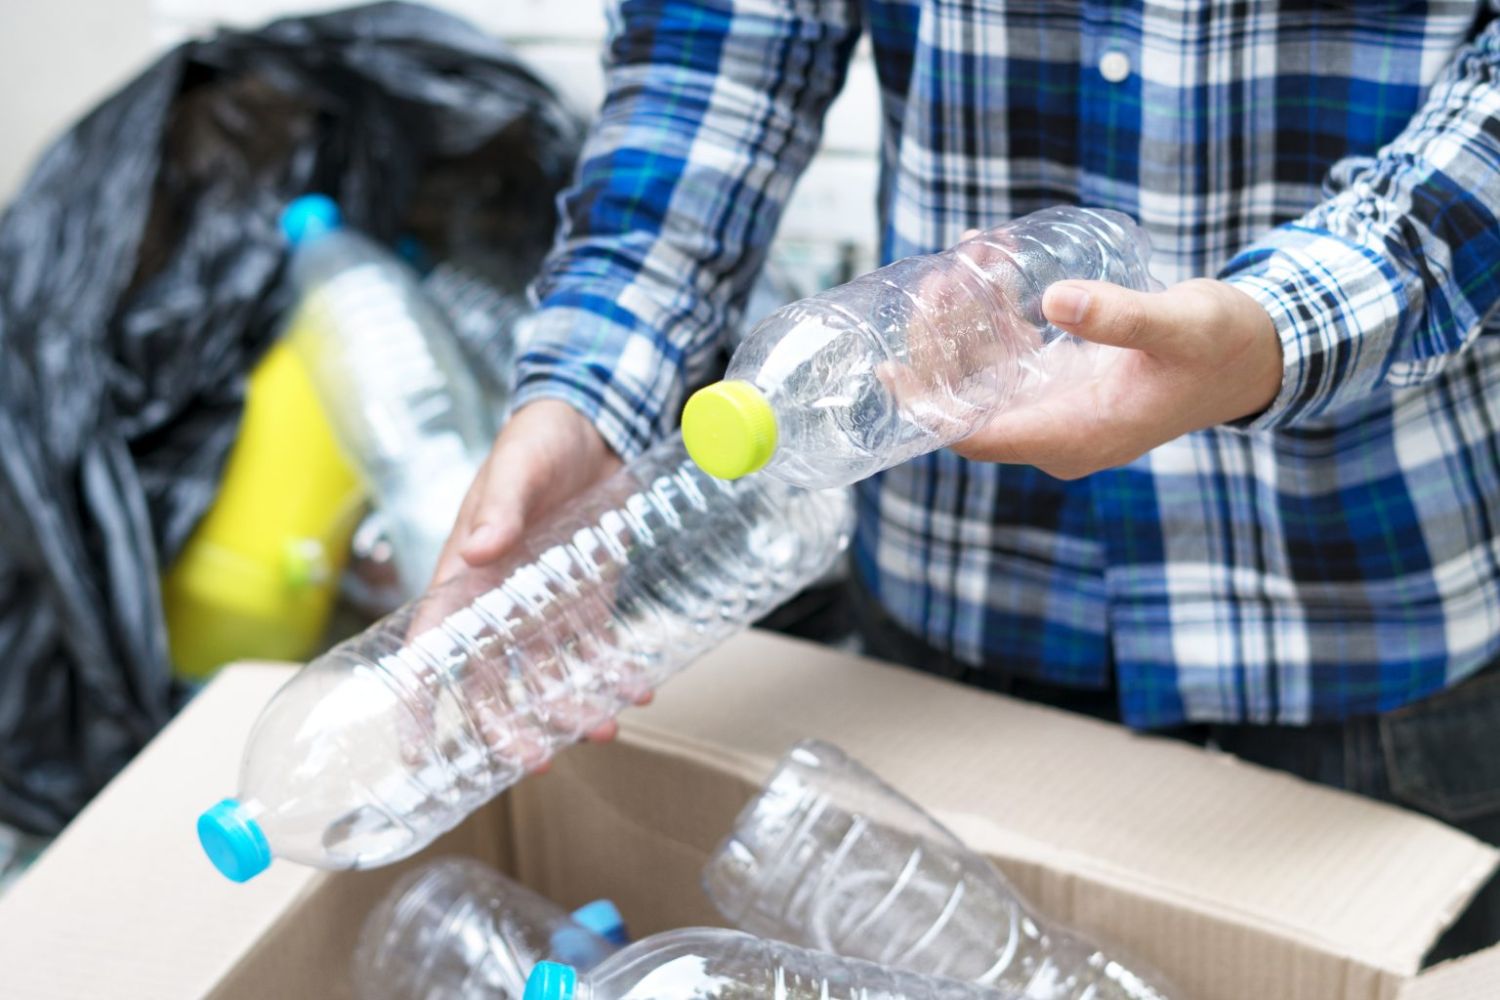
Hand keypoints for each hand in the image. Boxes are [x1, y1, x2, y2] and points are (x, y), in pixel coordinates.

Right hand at [433, 398, 636, 742]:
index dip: (419, 702)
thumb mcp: (517, 469)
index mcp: (464, 577)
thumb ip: (500, 509)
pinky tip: (638, 689)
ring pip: (548, 676)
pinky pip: (595, 649)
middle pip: (493, 683)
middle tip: (536, 760)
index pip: (431, 649)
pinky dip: (614, 673)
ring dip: (571, 707)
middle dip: (511, 726)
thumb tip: (476, 550)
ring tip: (605, 727)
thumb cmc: (537, 443)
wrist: (591, 425)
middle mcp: (499, 603)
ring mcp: (543, 605)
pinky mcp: (586, 598)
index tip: (418, 753)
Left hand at [950, 278, 1282, 478]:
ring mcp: (1058, 411)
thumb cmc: (1221, 345)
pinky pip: (1009, 358)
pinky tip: (985, 268)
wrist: (1254, 355)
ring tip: (956, 263)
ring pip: (985, 378)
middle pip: (971, 404)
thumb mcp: (1177, 324)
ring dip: (962, 325)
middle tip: (933, 282)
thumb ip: (1120, 316)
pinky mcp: (1063, 385)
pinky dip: (992, 318)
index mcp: (1078, 436)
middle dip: (940, 348)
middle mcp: (1058, 432)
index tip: (890, 370)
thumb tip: (1058, 302)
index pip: (978, 437)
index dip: (928, 410)